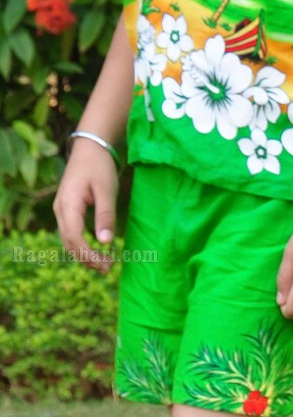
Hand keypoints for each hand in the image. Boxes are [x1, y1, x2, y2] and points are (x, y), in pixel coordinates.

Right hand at [53, 144, 118, 272]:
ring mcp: (62, 210)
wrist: (90, 148)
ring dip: (84, 254)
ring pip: (68, 240)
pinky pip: (71, 233)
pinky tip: (97, 251)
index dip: (88, 254)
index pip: (74, 237)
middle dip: (87, 258)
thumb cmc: (99, 167)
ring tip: (104, 264)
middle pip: (68, 242)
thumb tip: (106, 242)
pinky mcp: (67, 210)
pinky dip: (82, 245)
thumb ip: (106, 216)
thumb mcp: (106, 191)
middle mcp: (60, 209)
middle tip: (108, 269)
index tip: (106, 264)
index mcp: (68, 204)